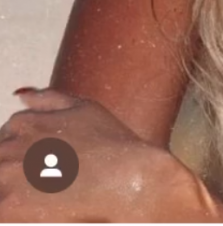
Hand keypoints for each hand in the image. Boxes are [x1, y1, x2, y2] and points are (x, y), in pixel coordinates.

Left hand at [0, 88, 183, 222]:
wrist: (126, 179)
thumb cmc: (110, 142)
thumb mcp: (83, 107)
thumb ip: (48, 98)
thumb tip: (19, 95)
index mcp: (23, 122)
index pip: (6, 138)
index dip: (26, 153)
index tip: (46, 164)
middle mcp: (8, 147)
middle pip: (0, 161)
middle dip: (18, 171)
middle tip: (50, 181)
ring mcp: (5, 177)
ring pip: (0, 184)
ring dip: (15, 190)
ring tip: (47, 195)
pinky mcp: (7, 209)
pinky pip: (3, 209)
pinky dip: (15, 211)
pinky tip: (42, 209)